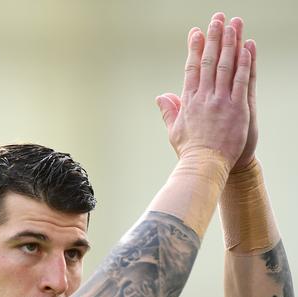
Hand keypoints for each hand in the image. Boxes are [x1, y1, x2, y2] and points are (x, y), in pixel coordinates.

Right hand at [156, 13, 251, 169]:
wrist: (205, 165)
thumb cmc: (190, 151)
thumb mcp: (174, 130)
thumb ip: (169, 111)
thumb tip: (161, 97)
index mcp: (189, 101)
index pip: (192, 68)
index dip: (195, 48)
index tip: (196, 32)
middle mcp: (204, 97)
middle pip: (210, 61)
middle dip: (213, 37)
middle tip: (217, 18)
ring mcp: (221, 101)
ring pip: (227, 66)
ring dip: (231, 42)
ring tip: (234, 24)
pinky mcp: (238, 108)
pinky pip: (242, 80)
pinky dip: (245, 63)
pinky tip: (247, 47)